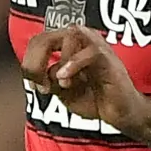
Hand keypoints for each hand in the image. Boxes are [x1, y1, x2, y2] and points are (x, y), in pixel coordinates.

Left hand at [20, 23, 150, 134]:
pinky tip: (67, 80)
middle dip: (36, 63)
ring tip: (63, 84)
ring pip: (69, 37)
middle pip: (46, 37)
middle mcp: (81, 39)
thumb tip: (36, 73)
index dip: (30, 63)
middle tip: (40, 85)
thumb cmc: (95, 99)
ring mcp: (96, 45)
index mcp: (67, 44)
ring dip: (60, 62)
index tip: (36, 87)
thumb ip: (47, 78)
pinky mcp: (108, 57)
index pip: (38, 41)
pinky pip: (90, 52)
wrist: (120, 113)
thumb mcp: (61, 91)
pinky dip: (73, 65)